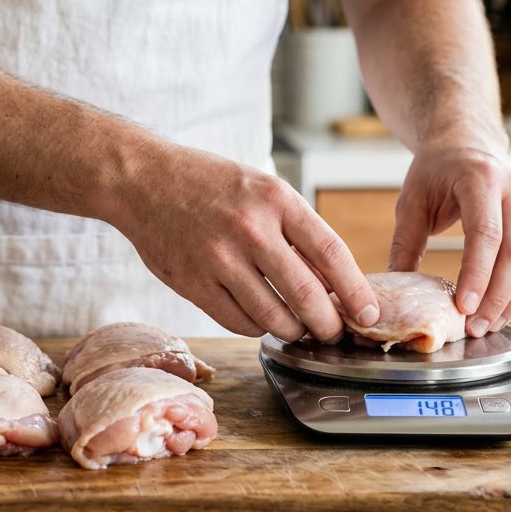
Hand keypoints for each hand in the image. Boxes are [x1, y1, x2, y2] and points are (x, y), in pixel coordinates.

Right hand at [108, 144, 378, 342]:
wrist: (142, 179)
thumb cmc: (208, 184)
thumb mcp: (260, 188)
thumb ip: (294, 230)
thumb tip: (331, 283)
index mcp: (275, 198)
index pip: (331, 253)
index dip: (355, 290)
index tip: (368, 312)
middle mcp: (250, 228)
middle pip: (306, 295)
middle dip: (328, 324)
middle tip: (334, 332)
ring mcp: (219, 258)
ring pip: (273, 316)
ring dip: (292, 329)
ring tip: (296, 327)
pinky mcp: (193, 282)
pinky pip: (238, 322)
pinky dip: (256, 327)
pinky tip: (259, 318)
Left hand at [388, 144, 510, 337]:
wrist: (466, 142)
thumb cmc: (436, 171)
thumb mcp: (412, 200)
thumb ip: (405, 243)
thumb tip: (395, 289)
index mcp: (481, 179)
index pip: (486, 234)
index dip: (477, 275)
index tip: (464, 307)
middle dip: (498, 296)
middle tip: (475, 326)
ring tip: (489, 325)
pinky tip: (507, 308)